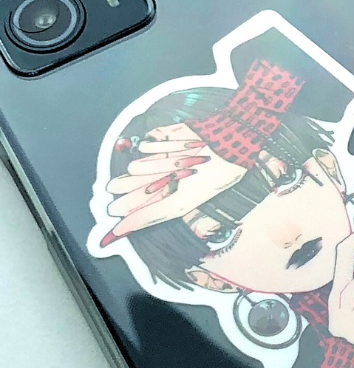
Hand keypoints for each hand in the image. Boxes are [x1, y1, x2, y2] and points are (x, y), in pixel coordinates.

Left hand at [103, 123, 246, 241]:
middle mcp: (155, 179)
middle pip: (125, 187)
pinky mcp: (157, 139)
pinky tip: (177, 148)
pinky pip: (144, 145)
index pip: (133, 207)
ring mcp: (155, 158)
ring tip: (174, 165)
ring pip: (134, 166)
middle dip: (129, 189)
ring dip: (152, 167)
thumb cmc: (210, 179)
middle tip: (131, 189)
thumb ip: (150, 216)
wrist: (228, 145)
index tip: (112, 215)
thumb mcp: (181, 204)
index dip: (123, 211)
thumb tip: (120, 228)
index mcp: (162, 198)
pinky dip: (158, 148)